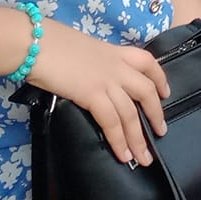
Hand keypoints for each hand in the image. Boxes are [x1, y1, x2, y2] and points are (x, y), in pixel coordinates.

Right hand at [25, 21, 168, 165]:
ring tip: (144, 157)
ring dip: (138, 138)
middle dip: (156, 114)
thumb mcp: (80, 48)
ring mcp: (105, 80)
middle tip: (160, 131)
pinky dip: (119, 141)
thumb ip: (91, 63)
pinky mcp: (92, 94)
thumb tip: (87, 77)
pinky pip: (112, 122)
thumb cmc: (49, 42)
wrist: (35, 42)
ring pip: (131, 113)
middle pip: (145, 91)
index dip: (159, 78)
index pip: (146, 62)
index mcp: (112, 51)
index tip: (164, 93)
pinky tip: (123, 154)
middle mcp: (114, 66)